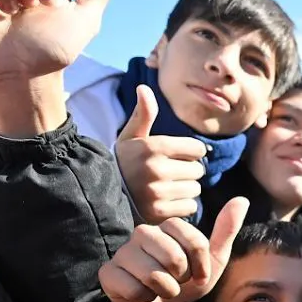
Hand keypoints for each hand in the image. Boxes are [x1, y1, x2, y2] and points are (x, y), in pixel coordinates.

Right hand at [99, 196, 249, 301]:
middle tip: (178, 282)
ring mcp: (123, 252)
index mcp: (168, 226)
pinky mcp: (108, 273)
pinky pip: (132, 288)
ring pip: (152, 274)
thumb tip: (241, 199)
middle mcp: (143, 233)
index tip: (198, 275)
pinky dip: (144, 298)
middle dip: (182, 278)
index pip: (194, 242)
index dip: (201, 266)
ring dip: (165, 290)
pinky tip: (142, 295)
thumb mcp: (213, 260)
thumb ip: (226, 231)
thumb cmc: (188, 281)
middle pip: (173, 257)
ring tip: (161, 289)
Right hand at [117, 85, 209, 222]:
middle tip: (171, 175)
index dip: (190, 152)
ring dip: (186, 189)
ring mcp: (158, 193)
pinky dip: (182, 206)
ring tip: (168, 188)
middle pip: (198, 170)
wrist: (103, 197)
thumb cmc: (124, 164)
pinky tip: (167, 202)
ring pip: (195, 189)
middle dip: (188, 172)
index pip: (197, 149)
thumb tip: (144, 88)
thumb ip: (143, 115)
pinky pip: (190, 207)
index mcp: (153, 147)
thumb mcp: (130, 137)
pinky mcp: (160, 213)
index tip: (177, 157)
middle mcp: (157, 170)